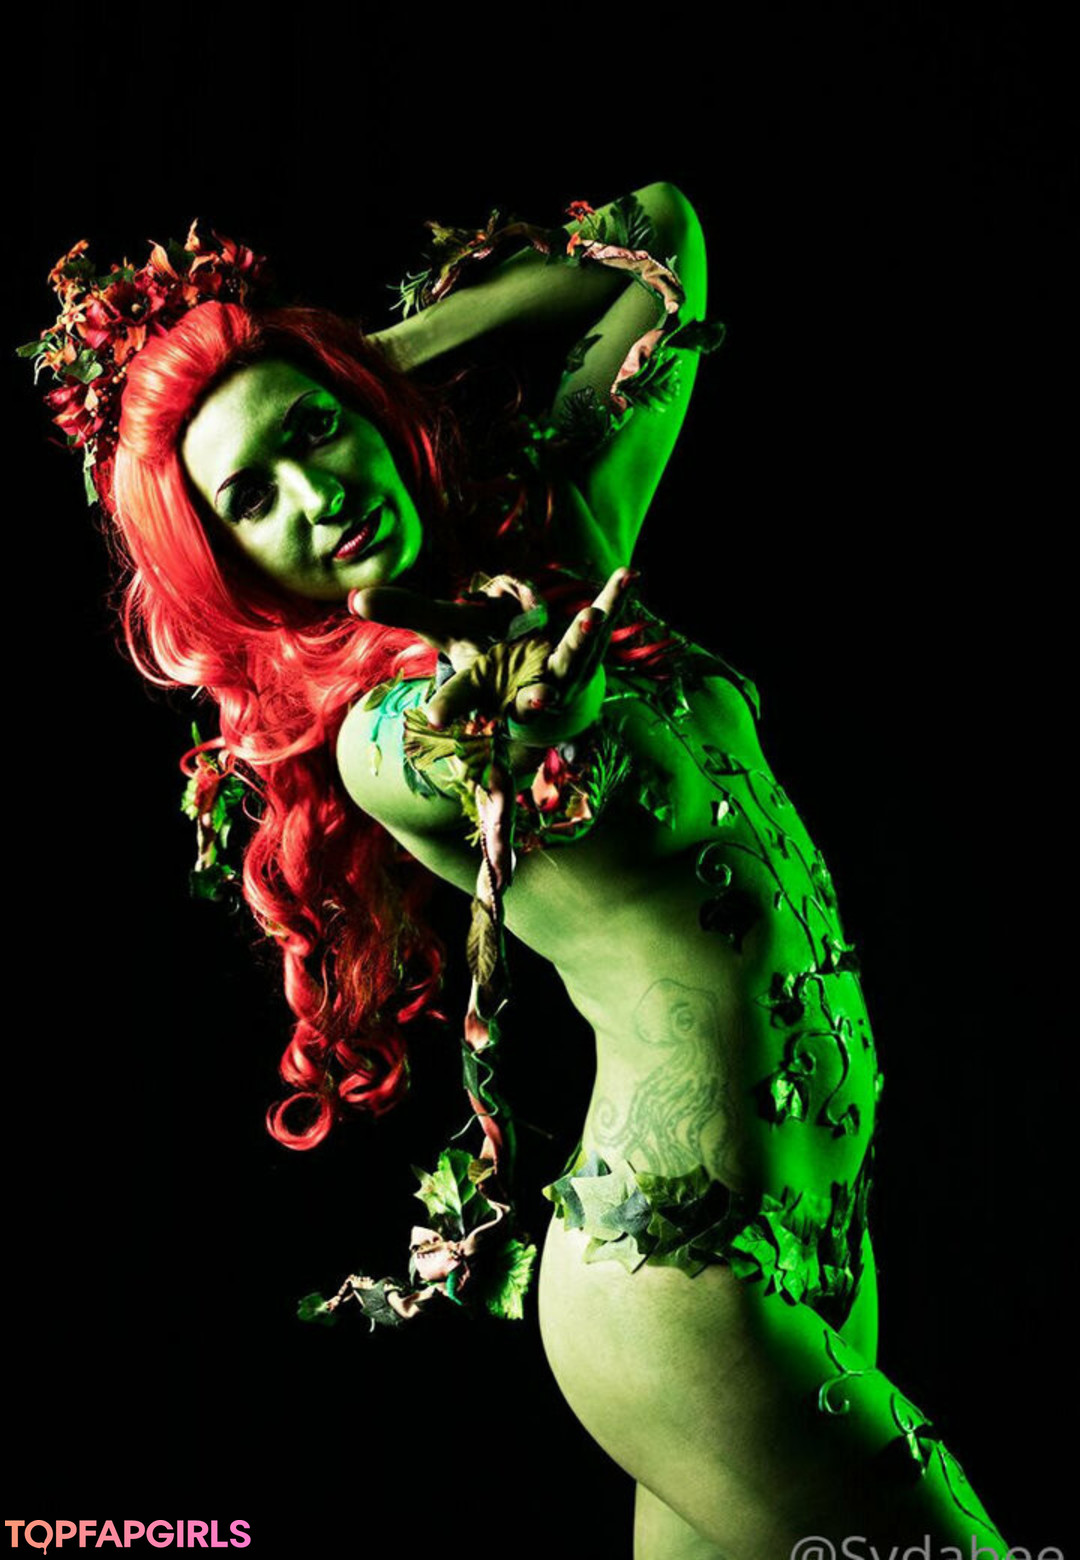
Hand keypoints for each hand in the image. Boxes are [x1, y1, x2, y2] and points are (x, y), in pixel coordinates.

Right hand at [349, 567, 633, 734]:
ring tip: (588, 619)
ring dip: (582, 644)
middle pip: (531, 699)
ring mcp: (562, 674)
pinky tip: (628, 574)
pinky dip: (613, 600)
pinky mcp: (587, 650)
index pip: (465, 702)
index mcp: (490, 692)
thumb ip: (406, 611)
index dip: (452, 707)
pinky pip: (603, 623)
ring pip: (573, 663)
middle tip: (536, 704)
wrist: (540, 671)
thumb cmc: (489, 651)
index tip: (436, 718)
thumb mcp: (446, 629)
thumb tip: (356, 598)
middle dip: (534, 703)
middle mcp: (527, 690)